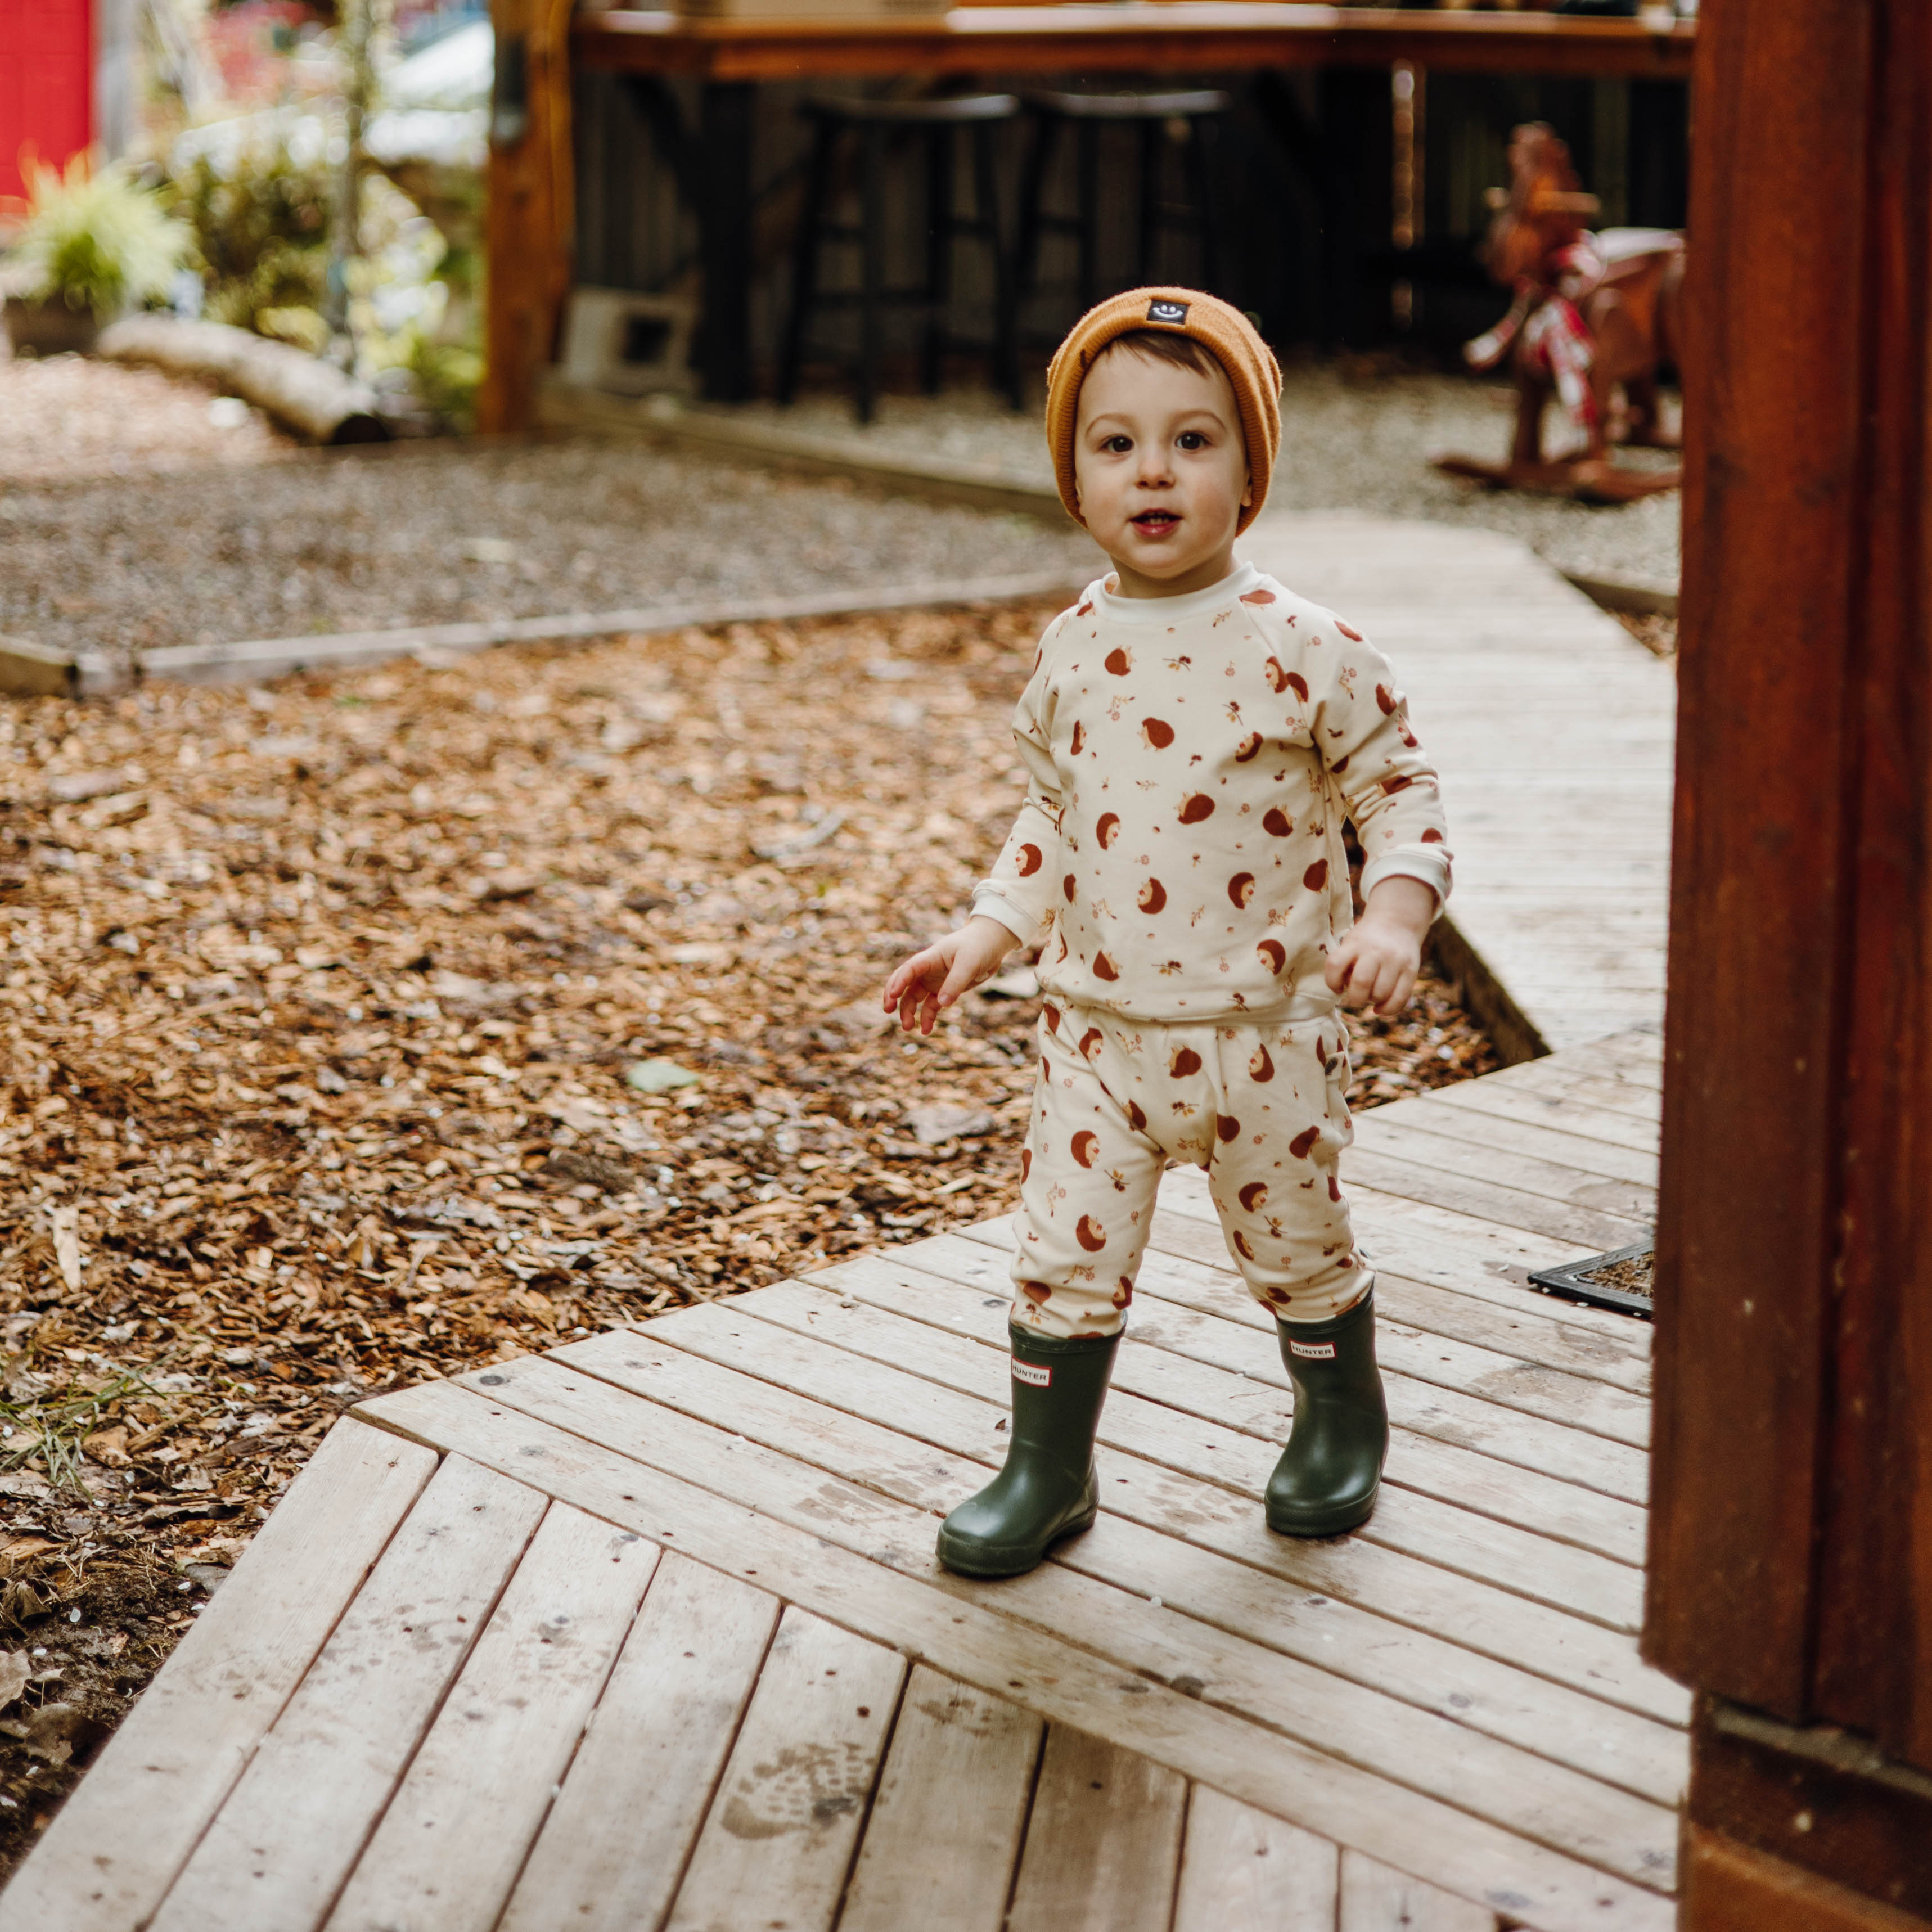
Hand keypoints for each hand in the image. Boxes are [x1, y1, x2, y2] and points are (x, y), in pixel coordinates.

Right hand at [882, 915, 1021, 1035]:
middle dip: (894, 997)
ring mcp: (935, 980)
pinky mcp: (945, 990)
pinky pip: (931, 1005)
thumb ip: (955, 983)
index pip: (910, 969)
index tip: (892, 996)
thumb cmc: (979, 946)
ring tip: (908, 1028)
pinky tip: (926, 1029)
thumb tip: (942, 1004)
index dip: (898, 981)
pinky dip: (927, 1017)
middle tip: (888, 1011)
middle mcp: (929, 970)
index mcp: (931, 958)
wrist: (993, 942)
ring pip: (915, 997)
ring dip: (909, 1012)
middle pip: (905, 984)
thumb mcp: (969, 963)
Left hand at [1325, 876, 1435, 1016]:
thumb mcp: (1351, 942)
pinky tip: (1380, 1009)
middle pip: (1361, 983)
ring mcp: (1395, 960)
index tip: (1337, 987)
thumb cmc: (1367, 939)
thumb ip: (1345, 963)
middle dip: (1355, 999)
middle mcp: (1376, 951)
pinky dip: (1387, 1010)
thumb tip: (1344, 992)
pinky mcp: (1411, 970)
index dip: (1331, 982)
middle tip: (1356, 998)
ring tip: (1371, 995)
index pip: (1335, 964)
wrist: (1398, 921)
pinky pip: (1400, 998)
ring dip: (1372, 1001)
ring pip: (1380, 994)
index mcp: (1355, 943)